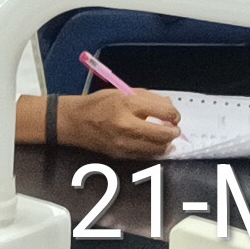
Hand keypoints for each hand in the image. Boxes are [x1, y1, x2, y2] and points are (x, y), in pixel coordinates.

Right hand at [64, 86, 179, 158]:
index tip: (173, 115)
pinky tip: (152, 143)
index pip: (164, 112)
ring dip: (166, 143)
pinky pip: (146, 156)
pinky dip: (153, 150)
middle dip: (174, 132)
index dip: (174, 114)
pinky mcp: (121, 156)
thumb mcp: (123, 92)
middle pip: (164, 135)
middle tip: (174, 128)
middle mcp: (127, 126)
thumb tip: (169, 106)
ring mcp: (124, 144)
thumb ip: (148, 98)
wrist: (74, 122)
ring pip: (158, 149)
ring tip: (163, 136)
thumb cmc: (98, 104)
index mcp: (127, 105)